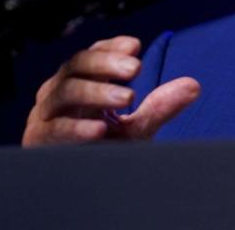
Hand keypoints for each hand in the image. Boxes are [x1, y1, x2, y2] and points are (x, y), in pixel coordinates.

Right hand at [22, 35, 200, 146]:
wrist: (79, 188)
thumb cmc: (105, 149)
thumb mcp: (137, 127)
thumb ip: (160, 106)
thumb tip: (194, 86)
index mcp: (82, 82)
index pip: (92, 54)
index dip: (111, 48)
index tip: (135, 46)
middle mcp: (61, 92)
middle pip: (77, 65)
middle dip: (107, 63)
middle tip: (136, 67)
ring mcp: (47, 114)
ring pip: (65, 92)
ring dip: (97, 92)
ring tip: (127, 96)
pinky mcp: (40, 140)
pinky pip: (55, 129)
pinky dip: (77, 128)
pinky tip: (99, 129)